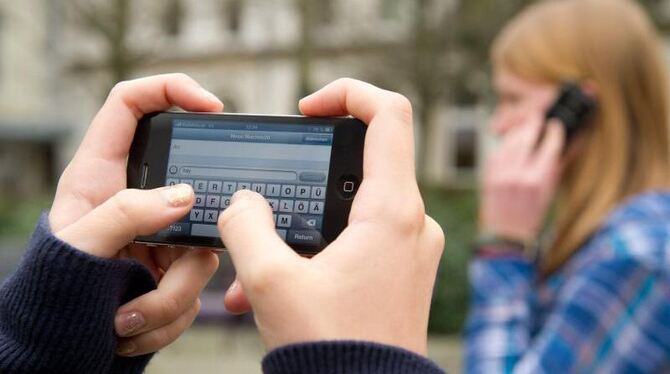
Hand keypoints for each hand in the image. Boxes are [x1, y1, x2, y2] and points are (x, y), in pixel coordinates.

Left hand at [49, 74, 220, 355]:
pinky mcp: (178, 268)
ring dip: (171, 293)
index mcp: (103, 171)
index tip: (211, 106)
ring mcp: (165, 233)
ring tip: (126, 316)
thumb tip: (183, 197)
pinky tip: (131, 324)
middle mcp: (141, 196)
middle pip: (191, 185)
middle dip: (192, 226)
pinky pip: (197, 285)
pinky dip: (169, 314)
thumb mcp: (79, 245)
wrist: (61, 337)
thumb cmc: (55, 283)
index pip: (133, 104)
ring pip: (202, 248)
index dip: (172, 89)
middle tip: (179, 252)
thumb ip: (126, 214)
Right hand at [219, 78, 444, 354]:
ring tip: (258, 268)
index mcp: (392, 211)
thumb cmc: (333, 350)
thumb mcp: (270, 283)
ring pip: (350, 210)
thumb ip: (246, 227)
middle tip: (269, 199)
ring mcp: (409, 249)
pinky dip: (317, 253)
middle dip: (305, 180)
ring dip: (302, 228)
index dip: (347, 94)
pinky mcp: (400, 272)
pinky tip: (274, 290)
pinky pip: (357, 243)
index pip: (388, 114)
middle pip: (362, 162)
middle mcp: (412, 224)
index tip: (308, 110)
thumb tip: (242, 203)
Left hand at [480, 114, 564, 240]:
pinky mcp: (488, 176)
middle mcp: (518, 174)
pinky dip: (504, 145)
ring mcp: (500, 175)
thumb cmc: (532, 216)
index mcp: (537, 180)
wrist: (506, 236)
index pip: (549, 146)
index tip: (555, 125)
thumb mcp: (549, 193)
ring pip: (509, 143)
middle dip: (533, 124)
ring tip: (525, 125)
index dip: (553, 133)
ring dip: (517, 131)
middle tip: (537, 116)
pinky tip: (510, 141)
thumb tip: (560, 145)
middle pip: (526, 139)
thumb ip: (553, 167)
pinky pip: (497, 153)